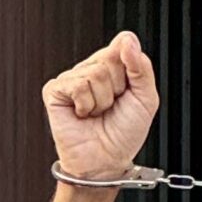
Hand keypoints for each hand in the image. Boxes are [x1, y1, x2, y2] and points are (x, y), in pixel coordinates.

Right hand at [43, 31, 158, 182]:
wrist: (105, 161)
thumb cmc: (124, 133)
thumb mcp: (146, 99)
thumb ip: (142, 67)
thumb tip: (127, 39)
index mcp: (113, 66)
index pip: (124, 42)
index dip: (131, 66)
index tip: (129, 89)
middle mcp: (91, 68)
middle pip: (111, 58)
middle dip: (118, 87)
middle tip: (112, 106)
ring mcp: (72, 78)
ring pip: (94, 73)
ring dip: (102, 101)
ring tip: (97, 113)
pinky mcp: (55, 90)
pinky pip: (77, 85)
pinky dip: (86, 105)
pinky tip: (83, 114)